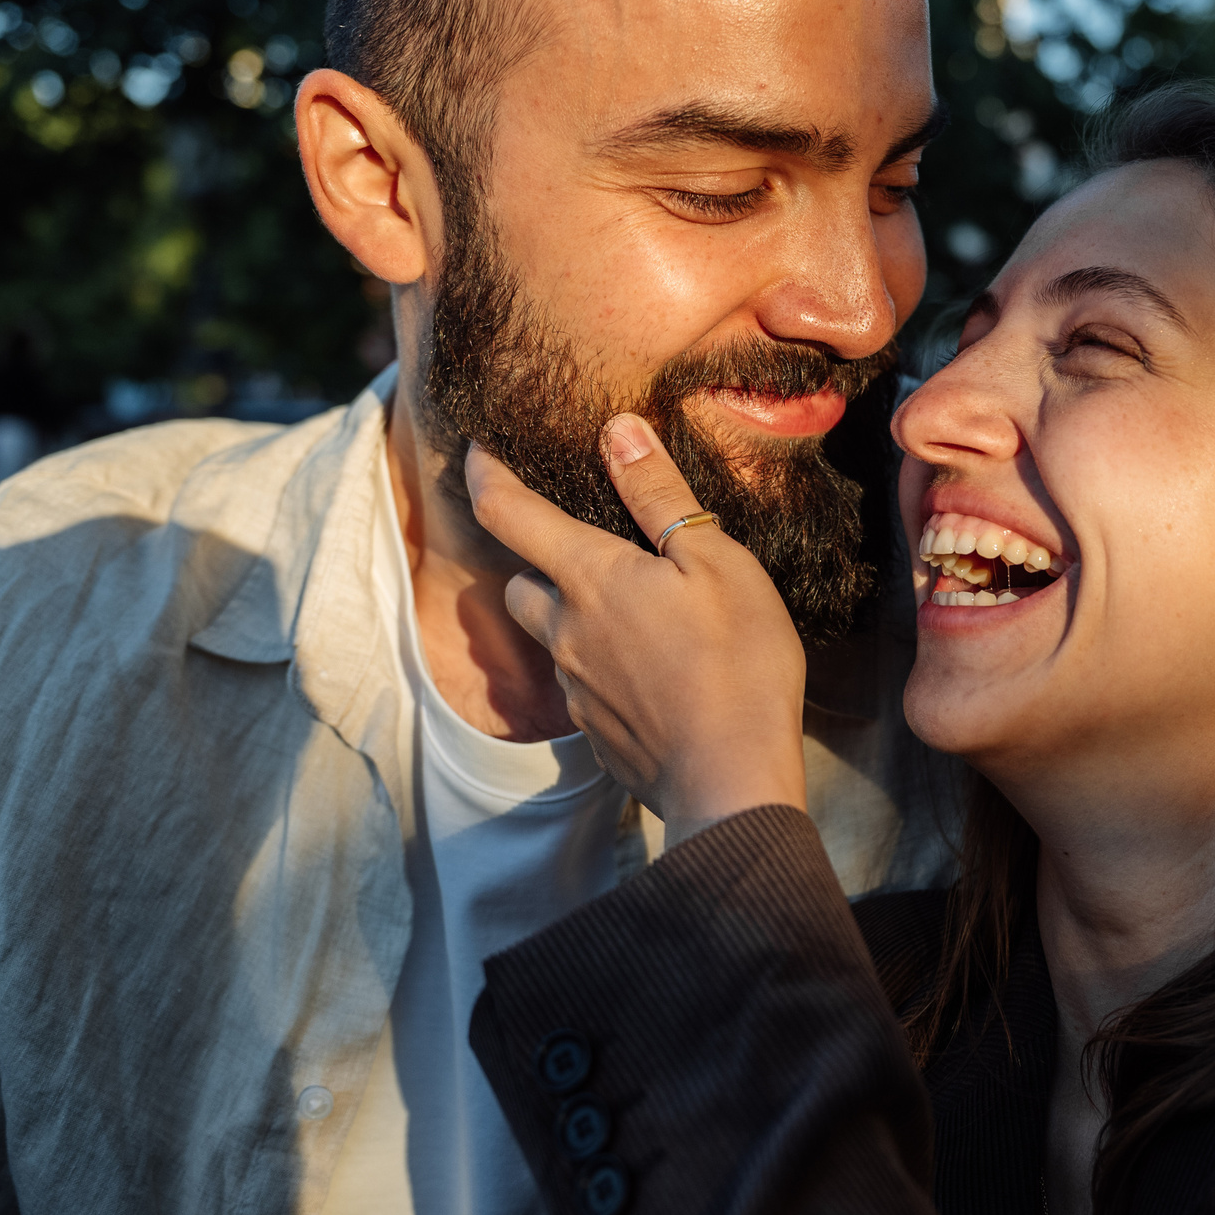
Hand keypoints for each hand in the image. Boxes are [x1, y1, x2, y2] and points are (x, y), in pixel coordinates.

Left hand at [464, 415, 807, 845]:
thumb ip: (660, 495)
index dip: (486, 474)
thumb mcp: (716, 561)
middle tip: (582, 548)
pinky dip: (604, 668)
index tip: (477, 450)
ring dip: (574, 618)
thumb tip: (616, 432)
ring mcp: (576, 689)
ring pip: (552, 638)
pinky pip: (584, 686)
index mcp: (589, 578)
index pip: (509, 513)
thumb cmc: (737, 662)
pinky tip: (655, 673)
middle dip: (536, 560)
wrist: (731, 782)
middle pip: (520, 584)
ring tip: (635, 615)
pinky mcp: (595, 733)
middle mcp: (564, 632)